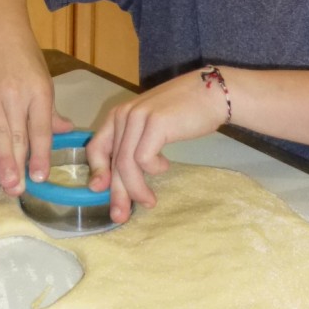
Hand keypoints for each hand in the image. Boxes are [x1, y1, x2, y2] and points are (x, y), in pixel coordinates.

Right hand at [0, 29, 72, 195]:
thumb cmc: (24, 57)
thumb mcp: (45, 81)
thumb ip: (50, 111)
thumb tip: (66, 132)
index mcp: (38, 91)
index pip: (40, 129)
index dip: (40, 154)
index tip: (39, 176)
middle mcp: (14, 93)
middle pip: (16, 135)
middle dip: (17, 165)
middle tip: (17, 190)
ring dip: (0, 160)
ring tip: (4, 182)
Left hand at [86, 69, 227, 223]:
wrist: (211, 93)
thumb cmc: (184, 112)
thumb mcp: (151, 126)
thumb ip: (135, 144)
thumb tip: (122, 178)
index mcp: (119, 115)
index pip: (96, 147)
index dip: (97, 171)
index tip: (101, 191)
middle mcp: (124, 114)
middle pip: (113, 161)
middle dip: (116, 192)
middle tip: (120, 215)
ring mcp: (139, 117)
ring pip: (127, 164)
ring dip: (136, 188)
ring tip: (149, 201)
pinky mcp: (156, 123)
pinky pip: (144, 158)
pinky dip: (154, 169)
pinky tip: (166, 165)